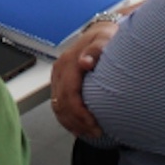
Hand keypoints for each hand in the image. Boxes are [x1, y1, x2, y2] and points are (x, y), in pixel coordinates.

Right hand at [48, 21, 117, 138]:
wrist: (101, 31)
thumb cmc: (106, 37)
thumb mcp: (105, 39)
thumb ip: (96, 49)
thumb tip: (84, 62)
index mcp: (69, 62)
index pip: (70, 94)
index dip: (80, 113)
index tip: (95, 125)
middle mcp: (60, 70)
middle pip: (62, 104)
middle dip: (77, 122)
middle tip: (96, 133)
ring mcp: (58, 77)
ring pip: (57, 106)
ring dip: (71, 123)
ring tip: (88, 133)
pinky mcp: (60, 82)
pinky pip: (58, 104)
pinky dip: (67, 119)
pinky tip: (78, 127)